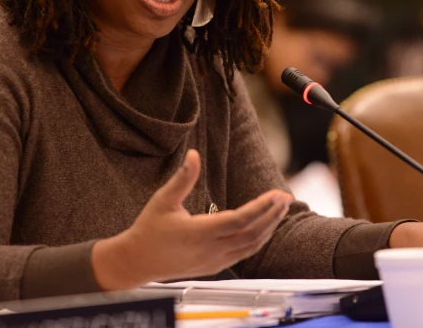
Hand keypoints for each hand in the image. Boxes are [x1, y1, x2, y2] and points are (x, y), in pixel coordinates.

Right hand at [92, 149, 293, 289]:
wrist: (137, 262)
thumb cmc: (149, 229)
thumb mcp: (163, 199)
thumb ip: (183, 178)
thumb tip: (193, 154)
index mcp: (200, 232)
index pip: (240, 219)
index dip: (262, 207)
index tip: (276, 193)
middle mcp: (211, 250)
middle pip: (252, 233)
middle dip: (272, 215)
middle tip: (285, 197)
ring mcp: (215, 261)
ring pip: (252, 246)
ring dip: (269, 227)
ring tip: (280, 210)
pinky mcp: (215, 267)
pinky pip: (244, 254)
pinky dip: (259, 240)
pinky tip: (265, 228)